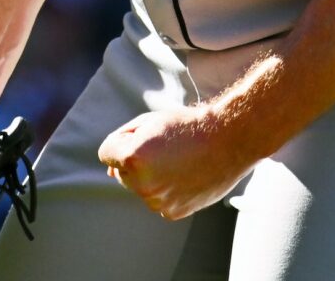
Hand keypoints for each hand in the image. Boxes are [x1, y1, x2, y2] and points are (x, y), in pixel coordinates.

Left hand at [97, 105, 253, 220]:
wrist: (228, 141)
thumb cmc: (185, 126)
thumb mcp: (147, 123)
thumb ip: (120, 143)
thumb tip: (110, 172)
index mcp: (132, 157)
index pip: (107, 152)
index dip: (125, 140)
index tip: (147, 136)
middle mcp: (142, 184)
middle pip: (122, 173)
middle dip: (136, 161)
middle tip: (166, 148)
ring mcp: (157, 201)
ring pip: (140, 187)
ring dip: (151, 176)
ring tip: (178, 161)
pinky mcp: (172, 212)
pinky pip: (158, 200)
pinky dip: (167, 190)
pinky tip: (185, 176)